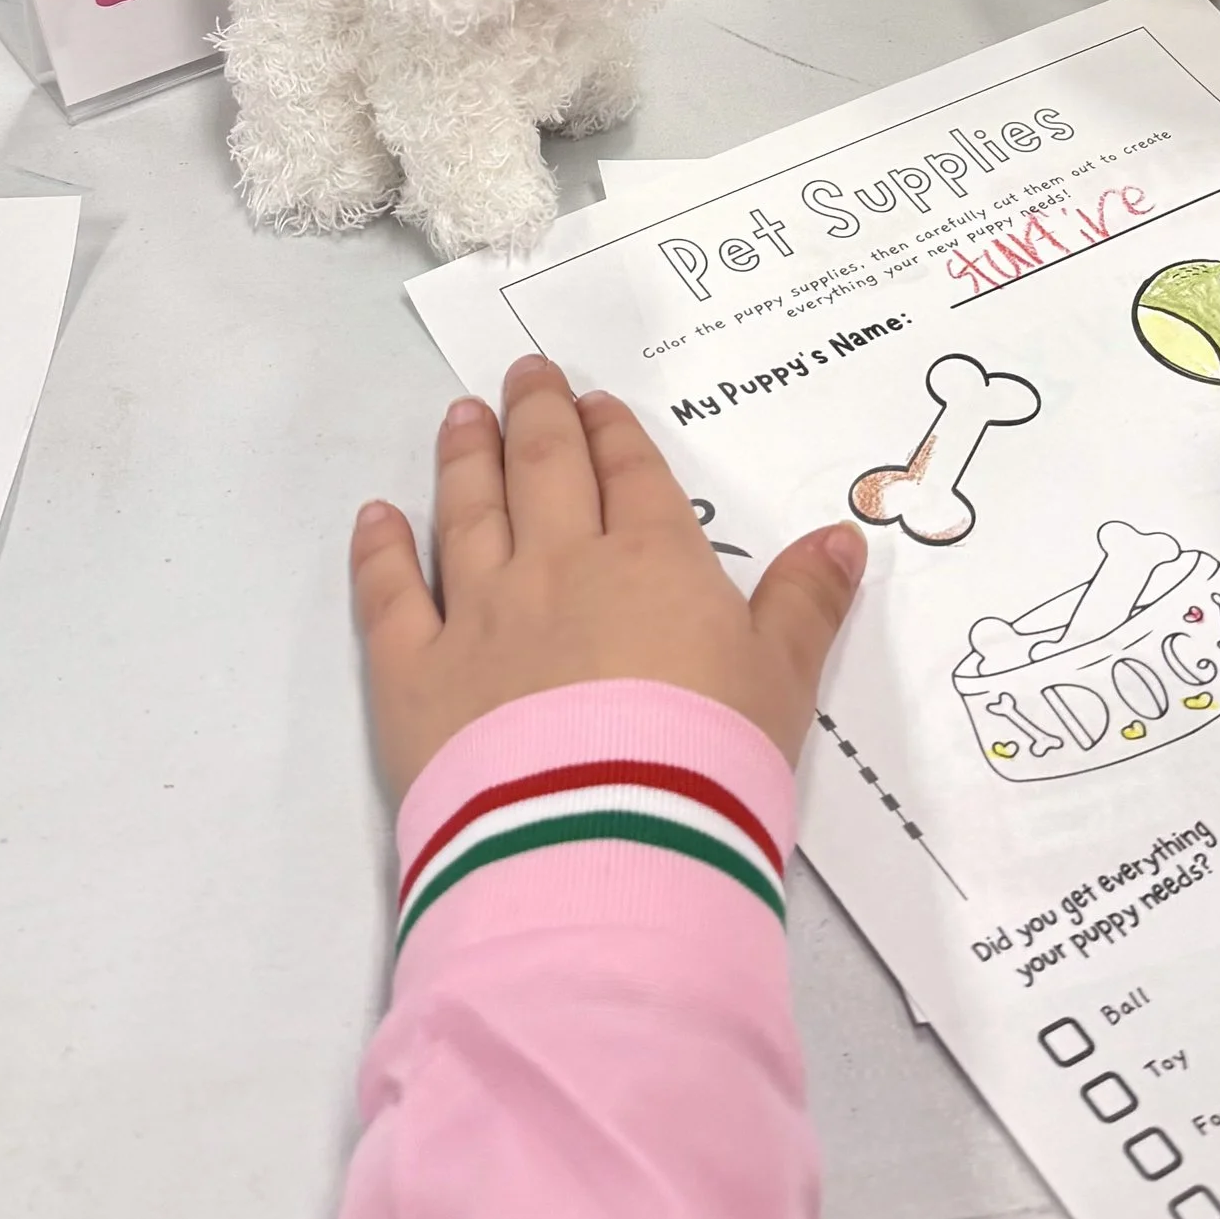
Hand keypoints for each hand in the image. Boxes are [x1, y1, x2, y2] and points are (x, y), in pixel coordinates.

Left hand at [351, 357, 866, 798]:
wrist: (605, 843)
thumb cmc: (708, 761)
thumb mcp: (783, 682)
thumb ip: (805, 605)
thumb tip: (842, 536)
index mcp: (650, 561)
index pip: (630, 476)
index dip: (612, 433)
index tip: (594, 403)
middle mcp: (558, 568)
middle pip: (544, 472)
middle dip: (536, 416)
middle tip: (524, 375)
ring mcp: (480, 615)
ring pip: (468, 514)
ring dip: (465, 459)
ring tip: (461, 417)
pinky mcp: (414, 673)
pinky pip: (391, 596)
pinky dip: (381, 551)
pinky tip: (376, 516)